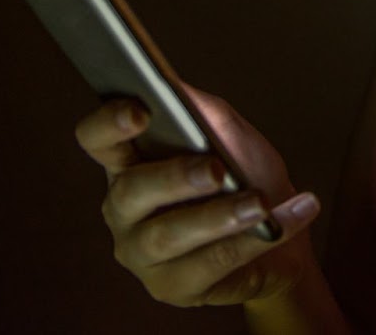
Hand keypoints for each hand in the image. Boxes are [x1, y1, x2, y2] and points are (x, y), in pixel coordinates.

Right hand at [74, 85, 321, 307]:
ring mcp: (144, 254)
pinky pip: (210, 266)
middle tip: (217, 170)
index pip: (97, 139)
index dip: (109, 124)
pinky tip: (277, 225)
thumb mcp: (226, 132)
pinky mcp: (174, 288)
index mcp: (128, 163)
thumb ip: (199, 109)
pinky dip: (251, 242)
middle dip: (175, 178)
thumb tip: (174, 87)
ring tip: (259, 204)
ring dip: (219, 217)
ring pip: (169, 236)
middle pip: (130, 192)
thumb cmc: (242, 174)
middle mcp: (124, 211)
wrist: (277, 229)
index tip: (141, 111)